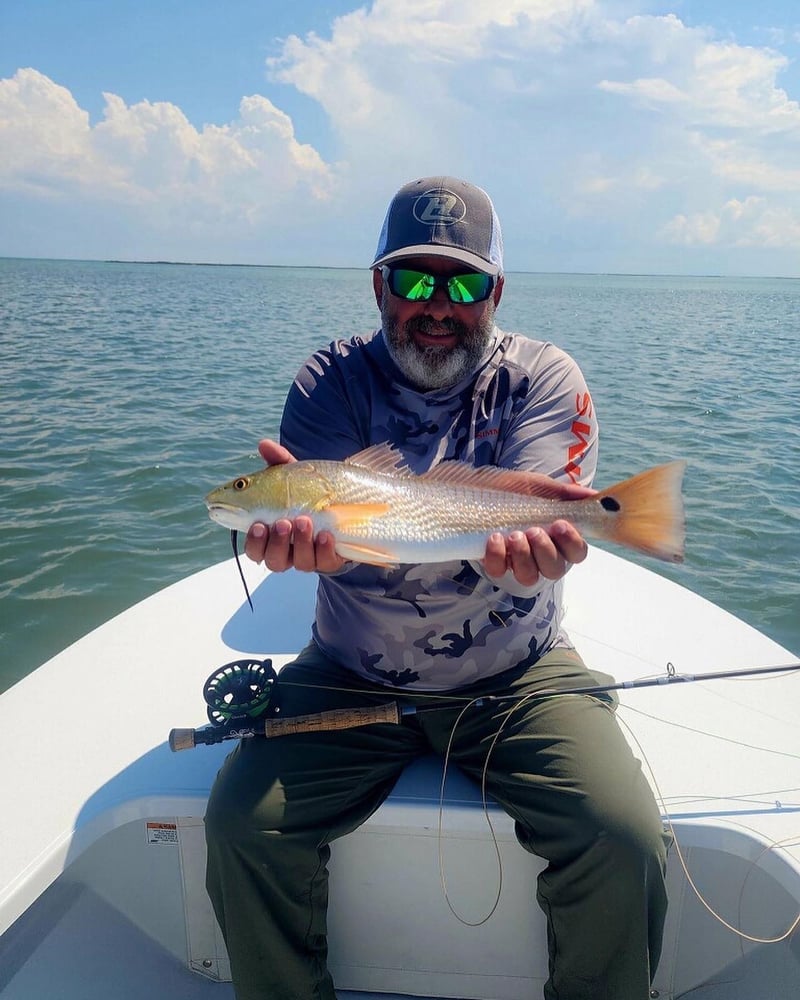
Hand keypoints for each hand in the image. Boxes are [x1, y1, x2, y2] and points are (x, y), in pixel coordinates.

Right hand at [243, 440, 345, 573]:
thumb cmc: (309, 493)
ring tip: (303, 521)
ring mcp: (310, 555)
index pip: (254, 547)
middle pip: (272, 560)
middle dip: (275, 543)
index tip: (257, 524)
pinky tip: (325, 534)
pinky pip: (325, 562)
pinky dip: (323, 549)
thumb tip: (264, 444)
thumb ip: (279, 462)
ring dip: (299, 542)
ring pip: (298, 562)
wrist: (344, 505)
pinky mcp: (330, 559)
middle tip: (282, 522)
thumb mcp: (295, 477)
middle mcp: (288, 550)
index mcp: (271, 535)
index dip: (253, 541)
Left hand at [481, 475, 594, 585]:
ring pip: (529, 576)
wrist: (481, 488)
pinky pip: (499, 571)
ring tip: (514, 535)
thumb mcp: (542, 486)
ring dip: (523, 556)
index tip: (560, 525)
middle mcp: (542, 556)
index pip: (577, 553)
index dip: (572, 543)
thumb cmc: (517, 491)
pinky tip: (495, 538)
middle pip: (555, 569)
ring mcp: (518, 562)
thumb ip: (567, 494)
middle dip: (545, 551)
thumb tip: (595, 497)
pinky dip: (497, 556)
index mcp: (559, 539)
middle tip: (534, 531)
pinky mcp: (495, 563)